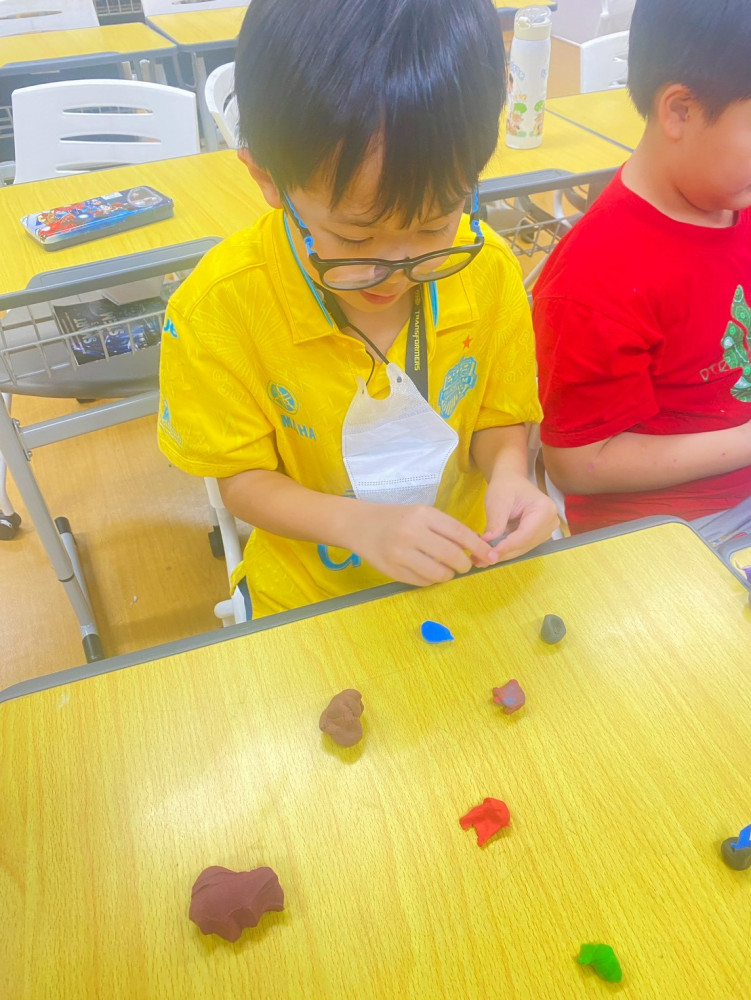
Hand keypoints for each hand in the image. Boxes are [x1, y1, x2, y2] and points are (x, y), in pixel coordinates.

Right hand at [354, 503, 499, 586]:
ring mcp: (401, 553)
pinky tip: (428, 572)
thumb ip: (446, 529)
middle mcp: (412, 533)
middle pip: (452, 556)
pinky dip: (431, 580)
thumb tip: (476, 547)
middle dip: (464, 565)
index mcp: (423, 515)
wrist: (359, 525)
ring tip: (445, 570)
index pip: (459, 533)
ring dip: (448, 575)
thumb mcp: (421, 514)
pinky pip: (423, 582)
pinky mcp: (393, 570)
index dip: (478, 547)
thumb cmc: (396, 518)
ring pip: (439, 573)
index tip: (490, 555)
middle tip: (464, 566)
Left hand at [475, 473, 558, 564]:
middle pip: (524, 545)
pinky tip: (488, 551)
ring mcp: (545, 530)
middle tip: (478, 560)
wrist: (510, 481)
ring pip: (521, 549)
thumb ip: (495, 524)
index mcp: (544, 509)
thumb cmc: (505, 486)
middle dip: (500, 553)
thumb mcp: (497, 502)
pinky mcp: (536, 536)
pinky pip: (519, 547)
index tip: (489, 555)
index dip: (507, 547)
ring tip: (478, 557)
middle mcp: (550, 522)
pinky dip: (503, 550)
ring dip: (500, 554)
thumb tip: (487, 546)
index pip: (525, 535)